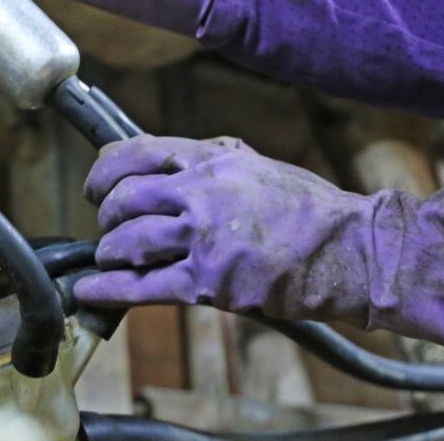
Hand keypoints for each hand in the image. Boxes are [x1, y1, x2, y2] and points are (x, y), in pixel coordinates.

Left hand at [73, 136, 377, 323]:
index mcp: (212, 159)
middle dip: (106, 215)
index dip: (105, 169)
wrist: (354, 252)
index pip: (137, 152)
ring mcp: (203, 239)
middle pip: (123, 199)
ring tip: (111, 258)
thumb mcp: (256, 166)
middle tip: (107, 227)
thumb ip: (209, 163)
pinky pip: (142, 287)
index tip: (96, 184)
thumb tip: (161, 163)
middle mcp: (201, 193)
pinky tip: (88, 291)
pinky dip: (107, 290)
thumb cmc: (309, 211)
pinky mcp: (209, 283)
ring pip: (126, 241)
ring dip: (110, 252)